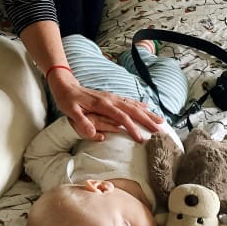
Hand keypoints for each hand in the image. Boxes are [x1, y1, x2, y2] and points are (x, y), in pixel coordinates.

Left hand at [47, 69, 162, 141]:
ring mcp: (112, 97)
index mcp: (102, 104)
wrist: (66, 86)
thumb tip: (93, 133)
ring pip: (134, 105)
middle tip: (159, 131)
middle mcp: (111, 99)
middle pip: (133, 110)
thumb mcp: (70, 111)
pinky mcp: (111, 97)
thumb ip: (81, 121)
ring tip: (160, 120)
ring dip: (147, 113)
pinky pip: (129, 101)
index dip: (132, 128)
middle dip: (147, 120)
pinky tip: (147, 108)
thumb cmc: (68, 100)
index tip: (140, 139)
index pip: (121, 117)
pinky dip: (140, 105)